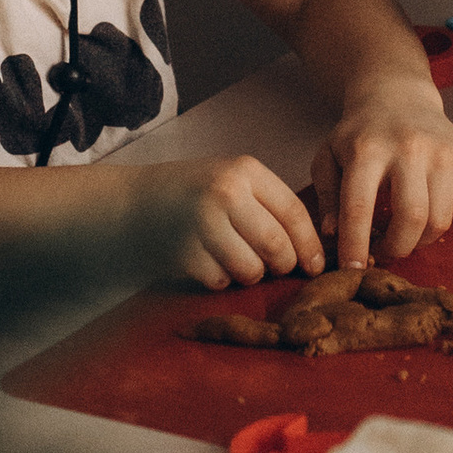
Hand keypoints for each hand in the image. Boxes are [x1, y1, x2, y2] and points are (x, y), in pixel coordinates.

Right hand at [180, 154, 325, 290]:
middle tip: (274, 267)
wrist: (135, 201)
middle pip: (276, 246)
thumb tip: (314, 252)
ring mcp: (201, 223)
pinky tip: (208, 262)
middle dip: (282, 265)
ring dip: (250, 275)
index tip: (316, 265)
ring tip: (236, 260)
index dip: (310, 244)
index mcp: (244, 170)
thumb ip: (269, 205)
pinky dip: (220, 280)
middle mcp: (224, 193)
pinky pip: (220, 281)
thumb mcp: (233, 180)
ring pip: (251, 270)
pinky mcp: (183, 252)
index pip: (293, 212)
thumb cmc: (194, 193)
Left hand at [311, 91, 452, 270]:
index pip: (359, 207)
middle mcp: (409, 147)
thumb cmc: (359, 135)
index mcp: (367, 148)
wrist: (399, 96)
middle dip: (398, 249)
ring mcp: (442, 150)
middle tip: (385, 252)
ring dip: (421, 239)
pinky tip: (426, 207)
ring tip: (404, 232)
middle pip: (412, 218)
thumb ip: (327, 197)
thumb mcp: (328, 158)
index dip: (355, 245)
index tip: (352, 269)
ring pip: (441, 220)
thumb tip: (333, 234)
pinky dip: (444, 219)